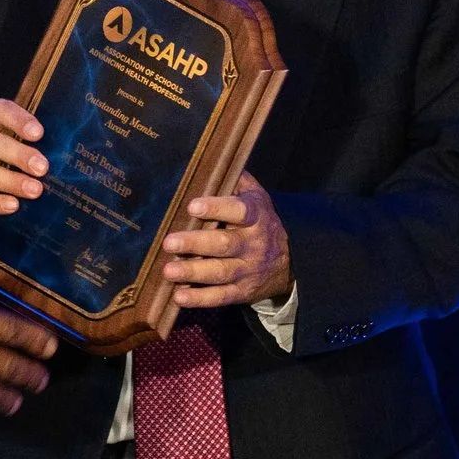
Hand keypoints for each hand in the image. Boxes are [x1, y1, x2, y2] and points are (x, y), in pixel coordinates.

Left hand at [160, 172, 292, 307]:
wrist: (290, 260)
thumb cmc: (259, 221)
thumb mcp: (256, 197)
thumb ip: (235, 181)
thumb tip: (211, 160)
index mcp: (256, 216)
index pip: (239, 211)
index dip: (216, 209)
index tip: (193, 206)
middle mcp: (253, 244)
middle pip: (224, 244)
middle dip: (196, 243)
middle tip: (169, 242)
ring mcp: (248, 270)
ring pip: (221, 272)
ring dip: (193, 272)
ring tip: (168, 271)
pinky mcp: (242, 292)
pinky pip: (221, 297)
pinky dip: (200, 298)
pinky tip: (178, 297)